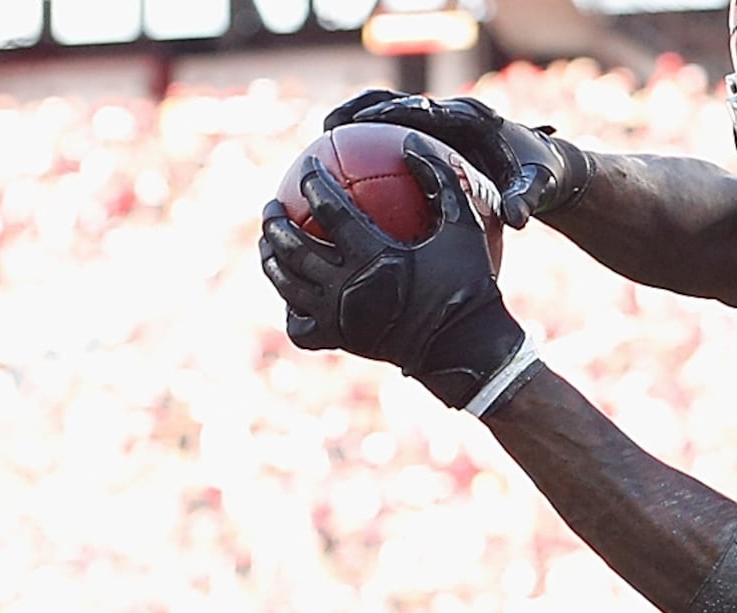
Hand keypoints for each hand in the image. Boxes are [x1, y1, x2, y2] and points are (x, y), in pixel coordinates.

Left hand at [259, 144, 527, 411]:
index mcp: (376, 257)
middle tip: (272, 205)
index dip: (313, 183)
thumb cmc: (468, 282)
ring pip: (287, 285)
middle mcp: (349, 288)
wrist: (467, 348)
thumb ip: (439, 179)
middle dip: (274, 222)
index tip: (310, 168)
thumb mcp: (464, 226)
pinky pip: (298, 325)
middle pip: (293, 247)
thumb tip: (412, 140)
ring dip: (271, 259)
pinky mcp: (338, 341)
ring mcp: (339, 318)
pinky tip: (290, 293)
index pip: (329, 209)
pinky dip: (289, 307)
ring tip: (269, 242)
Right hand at [323, 89, 588, 225]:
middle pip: (396, 102)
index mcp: (470, 119)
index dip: (395, 114)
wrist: (542, 166)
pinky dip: (367, 144)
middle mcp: (449, 113)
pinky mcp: (429, 137)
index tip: (366, 124)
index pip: (427, 110)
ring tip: (322, 140)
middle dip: (362, 110)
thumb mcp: (535, 187)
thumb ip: (524, 199)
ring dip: (355, 120)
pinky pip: (391, 135)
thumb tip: (518, 220)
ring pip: (387, 112)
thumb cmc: (537, 176)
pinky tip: (342, 172)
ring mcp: (436, 124)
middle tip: (329, 127)